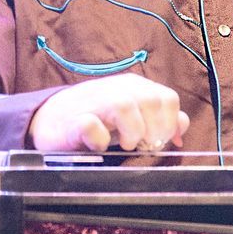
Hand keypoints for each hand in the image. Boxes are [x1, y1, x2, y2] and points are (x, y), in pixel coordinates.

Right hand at [29, 73, 189, 153]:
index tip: (164, 141)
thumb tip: (182, 125)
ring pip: (125, 105)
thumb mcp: (133, 116)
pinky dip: (100, 139)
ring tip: (127, 146)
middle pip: (151, 100)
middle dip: (155, 129)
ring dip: (132, 132)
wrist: (50, 121)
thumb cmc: (97, 120)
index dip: (171, 122)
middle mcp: (116, 89)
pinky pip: (91, 125)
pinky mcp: (73, 120)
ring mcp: (93, 102)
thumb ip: (159, 118)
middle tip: (146, 146)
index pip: (168, 97)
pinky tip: (100, 146)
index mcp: (134, 87)